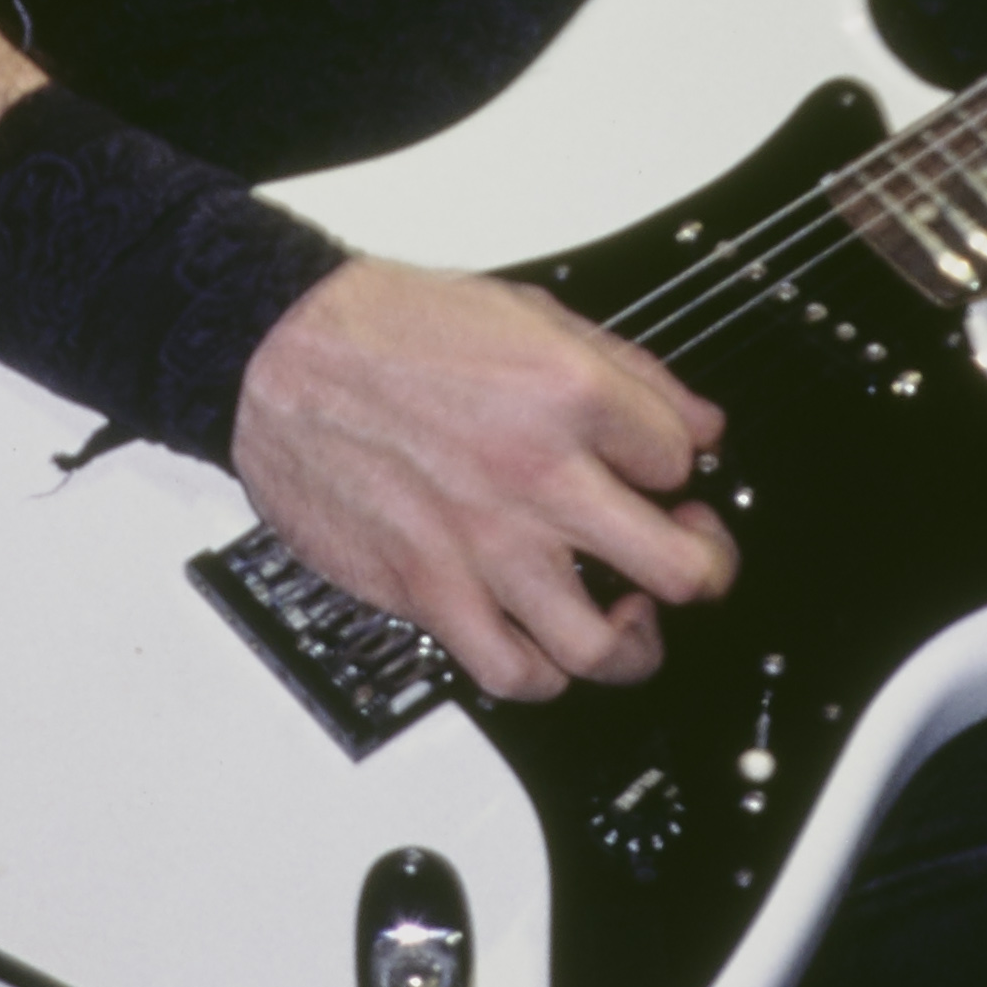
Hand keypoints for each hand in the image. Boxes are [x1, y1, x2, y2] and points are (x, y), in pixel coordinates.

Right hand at [229, 258, 736, 704]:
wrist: (280, 355)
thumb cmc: (389, 328)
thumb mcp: (531, 313)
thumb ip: (628, 371)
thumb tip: (699, 425)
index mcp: (569, 394)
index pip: (682, 458)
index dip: (681, 466)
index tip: (665, 472)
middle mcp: (536, 477)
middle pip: (678, 567)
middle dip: (706, 566)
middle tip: (692, 554)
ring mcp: (482, 545)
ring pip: (603, 648)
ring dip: (636, 642)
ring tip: (632, 619)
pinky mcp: (427, 591)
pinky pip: (512, 672)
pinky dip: (545, 674)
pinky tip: (549, 646)